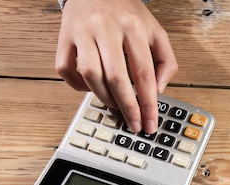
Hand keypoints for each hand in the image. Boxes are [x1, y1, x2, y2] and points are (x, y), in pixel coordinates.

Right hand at [55, 0, 177, 133]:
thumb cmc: (127, 14)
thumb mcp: (155, 32)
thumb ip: (165, 61)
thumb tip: (158, 91)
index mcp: (133, 26)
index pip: (143, 73)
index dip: (147, 102)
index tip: (149, 123)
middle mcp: (106, 27)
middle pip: (116, 77)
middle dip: (127, 107)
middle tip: (134, 124)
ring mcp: (82, 32)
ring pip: (90, 75)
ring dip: (104, 97)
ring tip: (115, 104)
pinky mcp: (64, 36)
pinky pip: (65, 69)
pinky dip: (78, 85)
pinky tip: (92, 87)